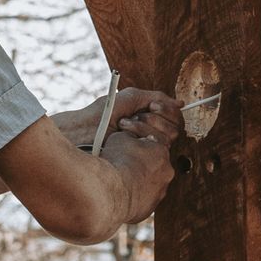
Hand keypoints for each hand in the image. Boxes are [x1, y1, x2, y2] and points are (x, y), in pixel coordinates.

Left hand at [55, 86, 179, 153]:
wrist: (80, 133)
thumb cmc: (100, 116)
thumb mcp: (129, 100)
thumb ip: (155, 98)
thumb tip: (180, 103)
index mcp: (149, 122)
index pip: (174, 117)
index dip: (166, 110)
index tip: (151, 107)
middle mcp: (151, 137)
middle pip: (175, 128)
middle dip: (155, 118)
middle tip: (134, 116)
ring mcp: (147, 152)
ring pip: (169, 138)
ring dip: (146, 126)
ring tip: (124, 126)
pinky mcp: (141, 163)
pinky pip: (159, 150)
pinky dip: (141, 136)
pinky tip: (125, 136)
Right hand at [99, 123, 175, 220]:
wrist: (111, 190)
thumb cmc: (116, 161)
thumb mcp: (120, 137)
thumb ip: (130, 137)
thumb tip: (131, 138)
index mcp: (161, 152)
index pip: (152, 146)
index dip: (138, 147)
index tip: (127, 149)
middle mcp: (166, 173)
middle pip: (154, 166)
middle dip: (141, 165)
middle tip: (124, 166)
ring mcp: (159, 193)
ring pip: (150, 185)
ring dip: (138, 183)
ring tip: (121, 182)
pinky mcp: (150, 209)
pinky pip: (143, 201)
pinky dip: (134, 198)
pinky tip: (121, 195)